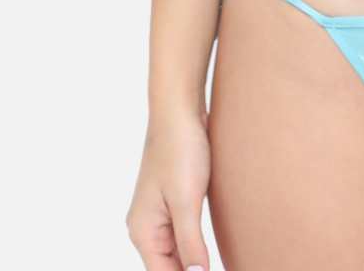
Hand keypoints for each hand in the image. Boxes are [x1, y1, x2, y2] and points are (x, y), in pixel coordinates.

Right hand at [126, 107, 212, 270]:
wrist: (180, 109)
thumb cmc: (180, 148)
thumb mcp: (186, 200)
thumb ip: (190, 243)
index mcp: (143, 231)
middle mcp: (146, 227)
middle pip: (168, 267)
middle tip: (220, 268)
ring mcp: (159, 215)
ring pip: (176, 254)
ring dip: (193, 264)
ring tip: (217, 265)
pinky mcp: (173, 202)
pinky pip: (182, 235)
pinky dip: (195, 247)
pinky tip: (209, 253)